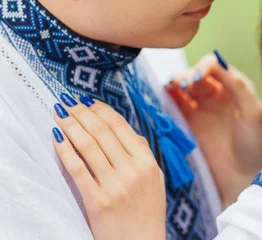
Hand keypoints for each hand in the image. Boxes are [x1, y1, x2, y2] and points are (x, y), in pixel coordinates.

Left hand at [52, 97, 165, 239]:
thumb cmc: (147, 211)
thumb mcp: (155, 179)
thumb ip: (142, 153)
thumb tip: (125, 129)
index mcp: (147, 162)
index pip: (121, 126)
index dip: (101, 110)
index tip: (87, 100)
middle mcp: (132, 170)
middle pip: (102, 132)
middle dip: (82, 113)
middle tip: (67, 102)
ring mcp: (115, 185)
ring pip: (89, 146)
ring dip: (71, 126)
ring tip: (60, 114)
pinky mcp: (98, 200)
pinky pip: (78, 169)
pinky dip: (66, 151)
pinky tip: (57, 138)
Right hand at [166, 53, 261, 207]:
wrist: (242, 177)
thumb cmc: (254, 144)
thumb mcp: (253, 112)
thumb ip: (238, 86)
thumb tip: (216, 63)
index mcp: (234, 87)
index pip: (214, 66)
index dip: (204, 67)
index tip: (198, 77)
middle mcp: (216, 94)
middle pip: (195, 74)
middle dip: (188, 74)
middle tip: (183, 85)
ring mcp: (200, 108)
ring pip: (183, 87)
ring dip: (176, 82)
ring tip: (173, 87)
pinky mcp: (188, 123)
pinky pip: (175, 104)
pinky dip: (168, 95)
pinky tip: (166, 94)